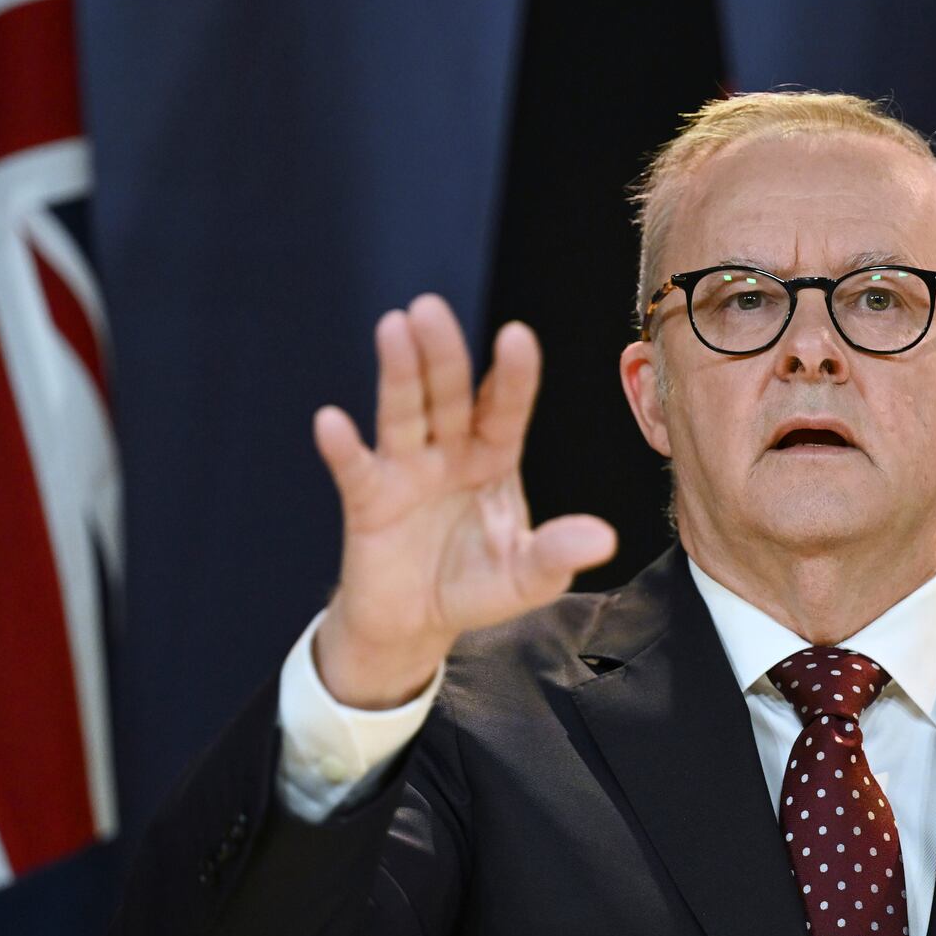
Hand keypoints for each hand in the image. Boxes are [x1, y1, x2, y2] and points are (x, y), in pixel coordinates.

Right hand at [311, 293, 617, 708]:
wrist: (414, 625)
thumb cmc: (474, 587)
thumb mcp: (524, 580)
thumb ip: (556, 556)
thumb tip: (604, 540)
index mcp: (494, 457)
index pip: (505, 408)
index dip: (511, 375)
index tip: (516, 336)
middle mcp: (449, 452)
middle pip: (447, 394)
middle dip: (442, 353)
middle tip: (430, 310)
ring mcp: (405, 470)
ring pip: (403, 413)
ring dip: (398, 372)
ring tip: (393, 328)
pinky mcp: (367, 500)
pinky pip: (356, 469)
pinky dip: (343, 448)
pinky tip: (331, 422)